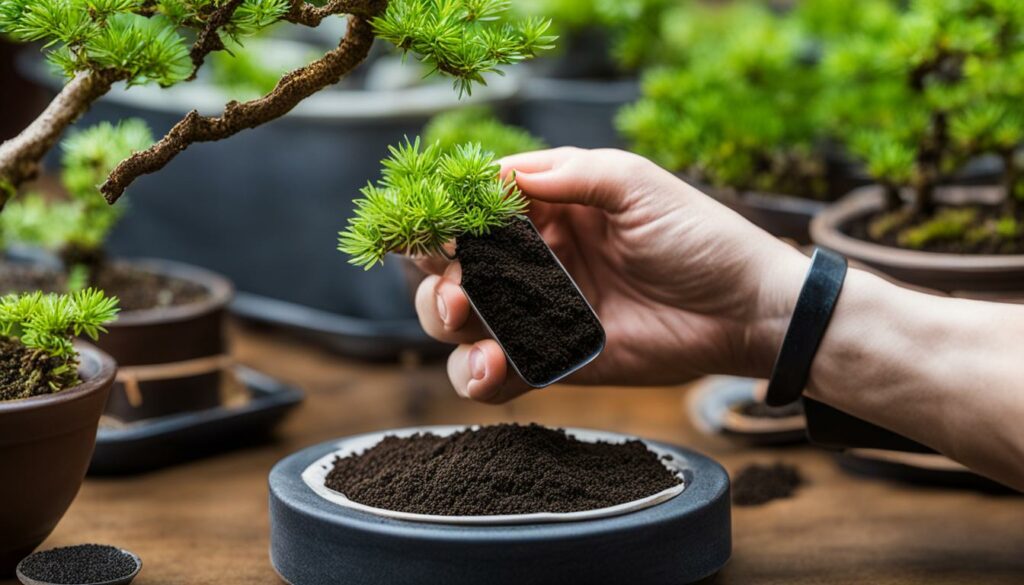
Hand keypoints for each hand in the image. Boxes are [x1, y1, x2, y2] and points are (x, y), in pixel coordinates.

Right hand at [414, 147, 808, 402]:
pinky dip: (478, 374)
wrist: (747, 313)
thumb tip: (496, 174)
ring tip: (467, 322)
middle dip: (438, 276)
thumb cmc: (701, 238)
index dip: (447, 220)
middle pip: (454, 267)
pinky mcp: (555, 362)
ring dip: (447, 322)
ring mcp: (543, 313)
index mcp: (552, 209)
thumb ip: (569, 174)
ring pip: (463, 321)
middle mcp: (537, 259)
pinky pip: (497, 372)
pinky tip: (492, 368)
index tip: (437, 233)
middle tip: (455, 291)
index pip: (477, 210)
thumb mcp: (638, 185)